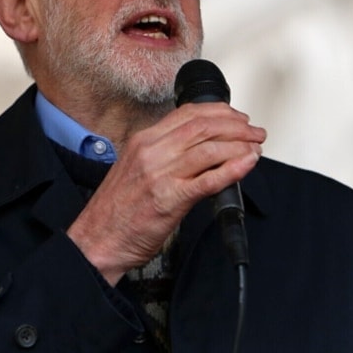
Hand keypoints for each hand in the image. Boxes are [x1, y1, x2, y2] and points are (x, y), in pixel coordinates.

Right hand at [65, 102, 265, 284]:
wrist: (97, 240)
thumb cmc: (115, 211)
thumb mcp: (136, 168)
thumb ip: (163, 154)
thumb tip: (198, 148)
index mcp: (143, 141)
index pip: (188, 114)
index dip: (220, 112)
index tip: (236, 118)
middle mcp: (152, 152)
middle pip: (204, 127)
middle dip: (236, 127)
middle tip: (254, 133)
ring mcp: (161, 175)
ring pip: (210, 149)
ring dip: (240, 145)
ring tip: (255, 148)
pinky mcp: (170, 200)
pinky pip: (209, 180)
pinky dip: (233, 169)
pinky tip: (247, 165)